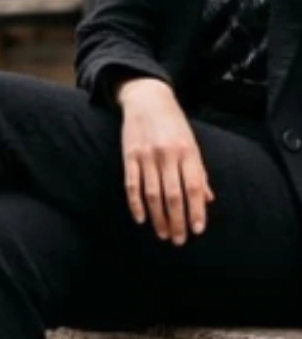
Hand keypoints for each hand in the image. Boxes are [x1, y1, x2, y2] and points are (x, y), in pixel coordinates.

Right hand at [117, 78, 214, 244]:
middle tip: (178, 240)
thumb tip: (208, 199)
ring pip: (153, 194)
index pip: (194, 187)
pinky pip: (132, 185)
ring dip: (158, 217)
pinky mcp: (129, 155)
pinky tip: (141, 219)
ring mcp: (147, 155)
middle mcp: (168, 154)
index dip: (196, 211)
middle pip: (174, 195)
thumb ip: (199, 172)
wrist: (148, 98)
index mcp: (188, 151)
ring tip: (163, 234)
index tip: (197, 230)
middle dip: (177, 221)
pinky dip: (135, 205)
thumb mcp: (192, 144)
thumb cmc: (174, 124)